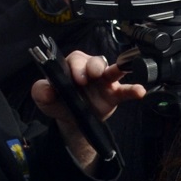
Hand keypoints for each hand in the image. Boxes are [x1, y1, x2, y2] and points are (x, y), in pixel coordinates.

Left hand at [32, 51, 145, 168]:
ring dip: (117, 68)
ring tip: (121, 70)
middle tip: (92, 76)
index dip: (77, 66)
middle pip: (95, 61)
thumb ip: (41, 91)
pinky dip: (134, 89)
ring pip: (112, 69)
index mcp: (71, 67)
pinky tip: (140, 91)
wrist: (72, 121)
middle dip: (94, 66)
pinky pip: (126, 90)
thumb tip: (48, 89)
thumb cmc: (59, 102)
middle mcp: (89, 71)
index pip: (76, 59)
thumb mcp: (43, 98)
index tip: (76, 79)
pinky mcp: (114, 94)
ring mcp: (104, 81)